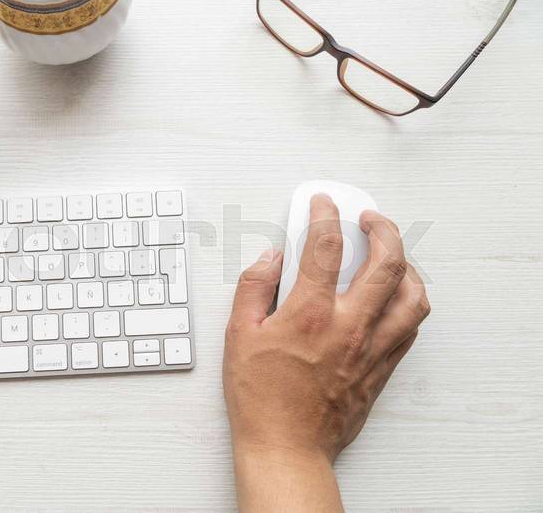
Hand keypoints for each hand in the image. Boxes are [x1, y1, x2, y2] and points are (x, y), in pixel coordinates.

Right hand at [224, 195, 429, 510]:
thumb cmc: (261, 397)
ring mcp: (371, 348)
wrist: (286, 445)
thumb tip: (269, 258)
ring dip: (407, 266)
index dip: (324, 214)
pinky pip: (410, 326)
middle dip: (382, 228)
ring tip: (393, 255)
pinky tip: (395, 297)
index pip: (325, 246)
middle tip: (371, 218)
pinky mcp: (381, 368)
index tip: (323, 204)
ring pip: (412, 295)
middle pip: (386, 262)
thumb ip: (254, 287)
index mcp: (310, 313)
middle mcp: (349, 326)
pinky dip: (408, 302)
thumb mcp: (238, 335)